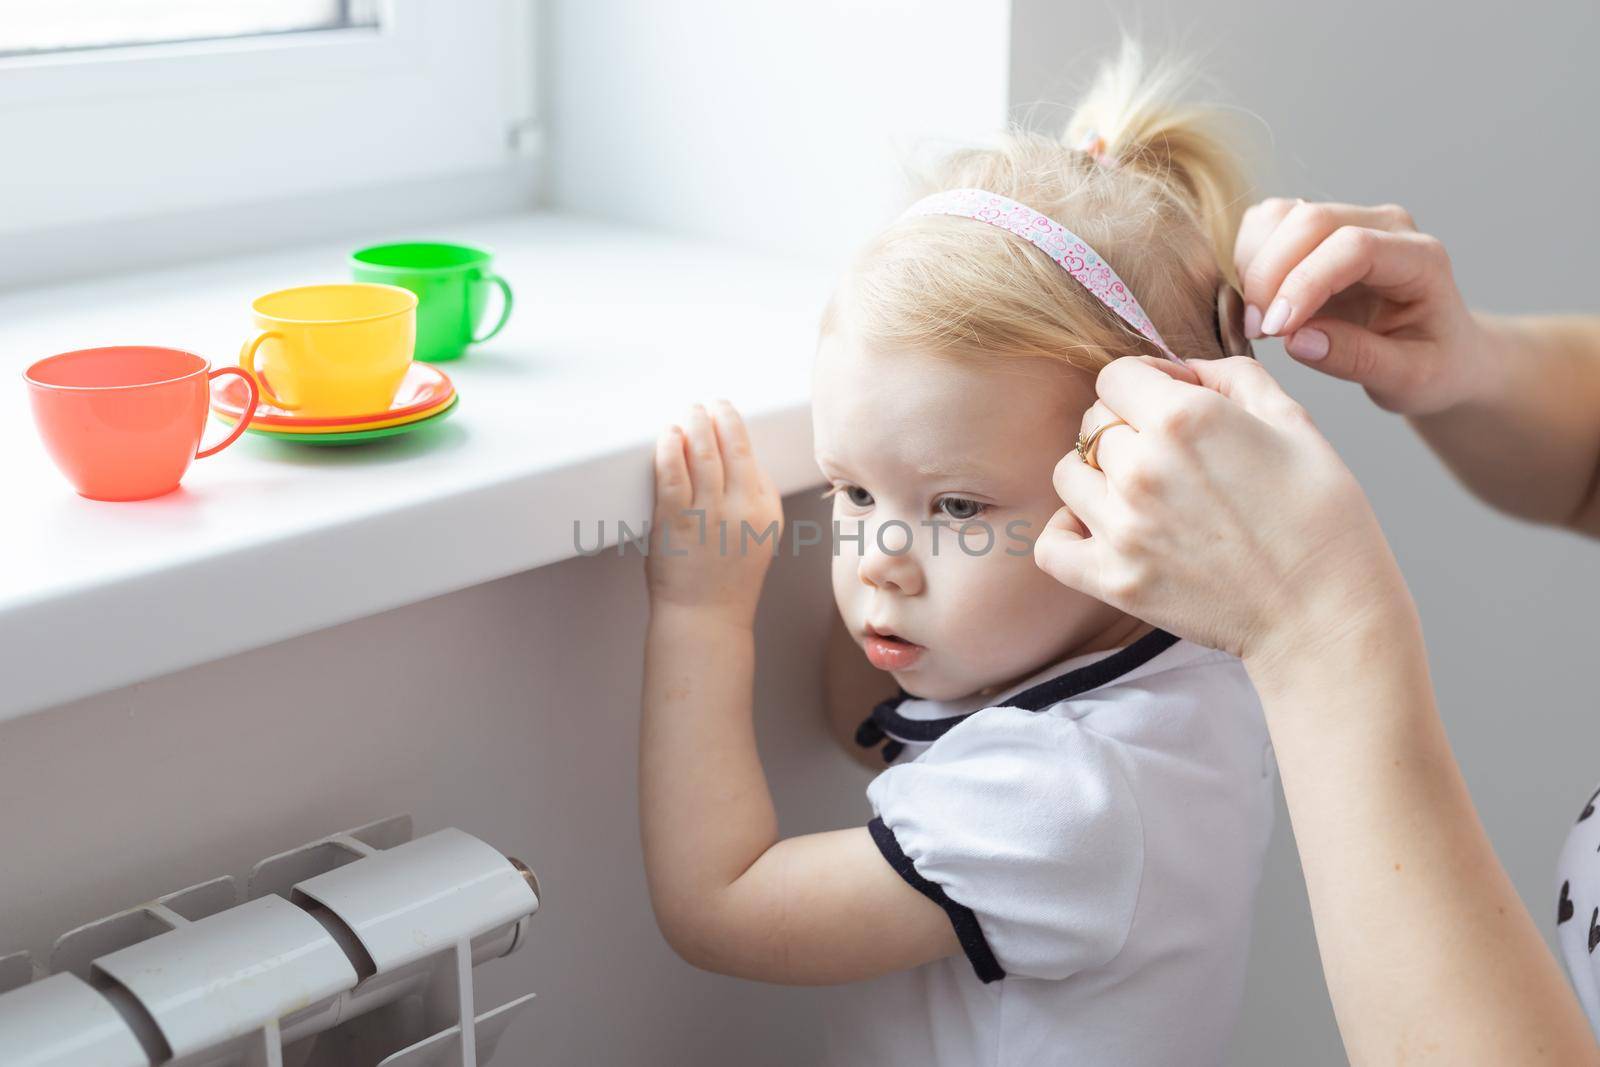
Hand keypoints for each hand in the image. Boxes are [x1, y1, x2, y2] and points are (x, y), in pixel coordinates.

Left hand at [647, 399, 783, 627]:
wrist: (706, 618)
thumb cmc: (727, 581)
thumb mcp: (759, 538)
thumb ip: (756, 500)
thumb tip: (743, 461)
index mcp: (766, 512)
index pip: (752, 459)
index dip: (736, 429)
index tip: (725, 414)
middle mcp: (742, 509)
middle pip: (731, 448)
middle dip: (718, 418)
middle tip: (707, 404)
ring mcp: (709, 515)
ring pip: (703, 454)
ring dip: (695, 425)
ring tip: (689, 411)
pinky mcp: (677, 521)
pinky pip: (672, 473)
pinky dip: (670, 448)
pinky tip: (669, 434)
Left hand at [1034, 357, 1414, 665]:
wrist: (1325, 614)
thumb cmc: (1321, 519)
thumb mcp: (1293, 421)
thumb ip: (1231, 376)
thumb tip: (1183, 367)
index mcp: (1186, 418)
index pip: (1114, 376)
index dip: (1141, 384)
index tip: (1165, 403)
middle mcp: (1143, 468)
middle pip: (1091, 424)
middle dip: (1123, 428)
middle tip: (1165, 455)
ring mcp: (1121, 527)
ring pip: (1067, 475)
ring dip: (1095, 476)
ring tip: (1137, 492)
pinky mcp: (1112, 579)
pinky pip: (1051, 544)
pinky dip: (1067, 532)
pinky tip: (1100, 528)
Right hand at [1235, 198, 1494, 414]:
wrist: (1439, 350)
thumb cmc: (1432, 366)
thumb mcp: (1407, 379)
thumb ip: (1356, 360)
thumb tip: (1297, 341)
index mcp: (1420, 258)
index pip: (1353, 247)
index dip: (1304, 283)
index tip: (1275, 331)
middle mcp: (1384, 226)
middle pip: (1309, 220)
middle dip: (1269, 275)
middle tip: (1258, 332)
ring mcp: (1348, 220)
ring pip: (1279, 216)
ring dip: (1254, 266)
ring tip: (1261, 319)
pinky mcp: (1317, 229)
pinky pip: (1266, 226)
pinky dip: (1248, 260)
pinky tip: (1261, 303)